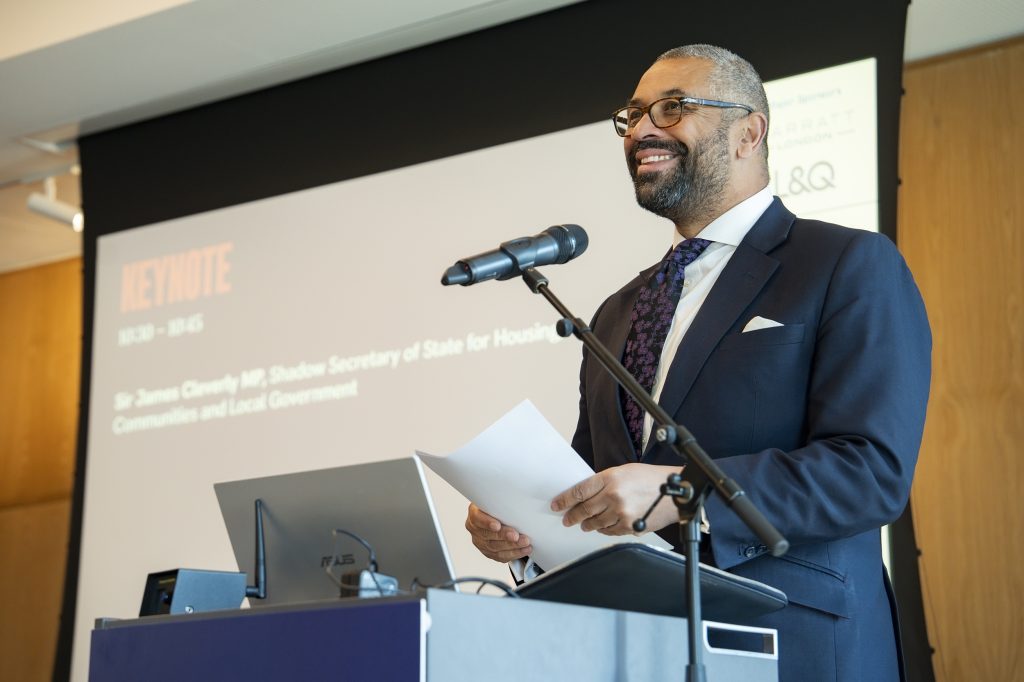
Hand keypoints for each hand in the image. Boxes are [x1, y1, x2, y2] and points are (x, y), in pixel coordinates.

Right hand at [465, 503, 532, 561]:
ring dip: (512, 546)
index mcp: (475, 513)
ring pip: (495, 548)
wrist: (497, 515)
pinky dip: (514, 554)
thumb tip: (527, 490)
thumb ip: (505, 497)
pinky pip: (500, 556)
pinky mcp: (488, 551)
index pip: (477, 518)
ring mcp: (480, 541)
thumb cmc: (498, 505)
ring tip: (525, 542)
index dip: (486, 522)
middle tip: (516, 535)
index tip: (497, 525)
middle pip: (487, 535)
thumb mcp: (497, 497)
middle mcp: (475, 528)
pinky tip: (524, 549)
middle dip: (504, 536)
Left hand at [550, 463, 680, 535]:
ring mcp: (622, 513)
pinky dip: (603, 529)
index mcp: (610, 478)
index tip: (557, 505)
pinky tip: (601, 527)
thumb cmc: (649, 478)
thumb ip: (604, 482)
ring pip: (596, 523)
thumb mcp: (623, 472)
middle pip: (584, 510)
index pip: (579, 491)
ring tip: (583, 524)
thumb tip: (586, 495)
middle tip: (566, 519)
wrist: (673, 492)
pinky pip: (610, 531)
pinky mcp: (630, 526)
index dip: (565, 500)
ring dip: (587, 524)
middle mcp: (614, 496)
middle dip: (572, 516)